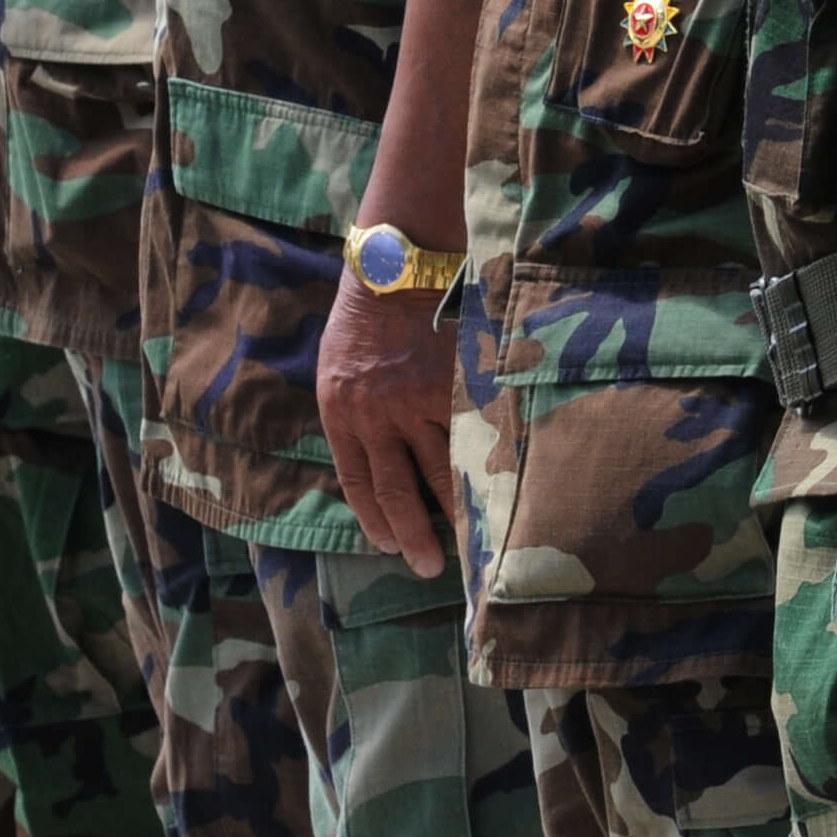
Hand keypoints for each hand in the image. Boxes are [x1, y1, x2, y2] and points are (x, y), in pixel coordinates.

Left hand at [314, 275, 464, 577]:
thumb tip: (377, 457)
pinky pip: (471, 435)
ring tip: (471, 541)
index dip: (376, 520)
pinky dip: (484, 463)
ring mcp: (418, 401)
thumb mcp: (338, 367)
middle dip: (414, 535)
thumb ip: (353, 412)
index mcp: (340, 411)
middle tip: (430, 568)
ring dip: (456, 509)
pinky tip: (498, 486)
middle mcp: (376, 414)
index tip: (391, 547)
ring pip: (441, 470)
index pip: (358, 483)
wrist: (397, 268)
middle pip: (398, 490)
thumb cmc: (365, 316)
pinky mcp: (455, 385)